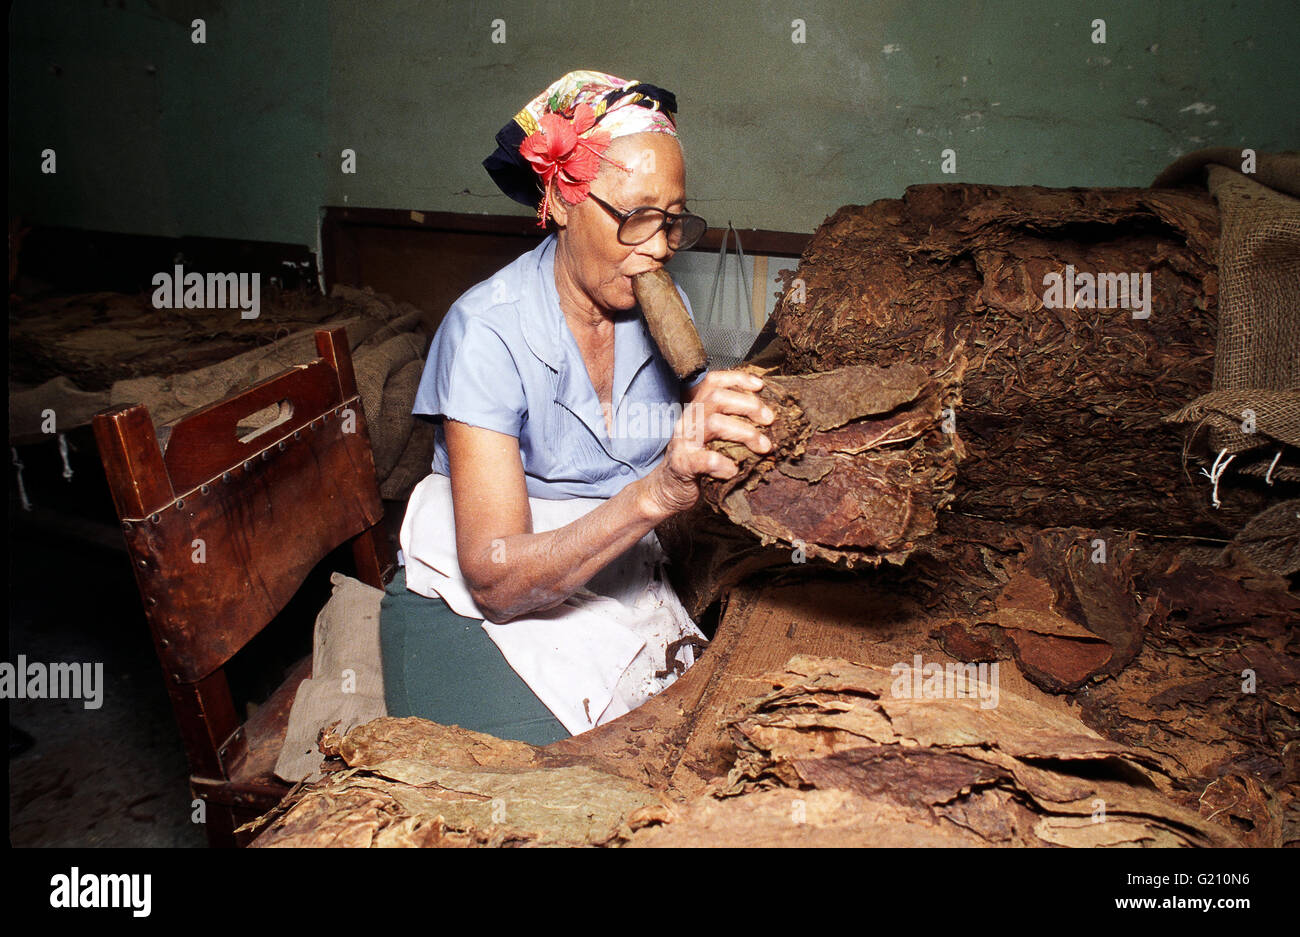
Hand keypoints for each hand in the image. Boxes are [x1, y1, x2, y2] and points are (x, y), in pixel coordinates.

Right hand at [641, 370, 774, 519]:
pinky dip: (725, 464)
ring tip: (763, 447)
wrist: (666, 491)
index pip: (713, 382)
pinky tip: (734, 471)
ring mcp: (683, 442)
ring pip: (715, 424)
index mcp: (696, 411)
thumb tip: (767, 416)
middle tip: (769, 420)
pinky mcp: (682, 465)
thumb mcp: (710, 437)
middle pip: (718, 398)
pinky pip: (706, 459)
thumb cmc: (696, 463)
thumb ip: (730, 424)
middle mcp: (688, 421)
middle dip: (749, 405)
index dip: (738, 379)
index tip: (760, 386)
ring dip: (745, 433)